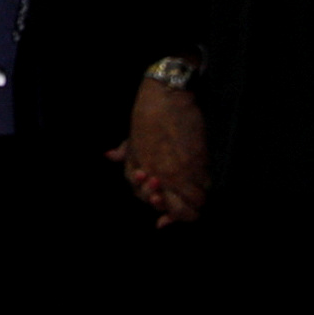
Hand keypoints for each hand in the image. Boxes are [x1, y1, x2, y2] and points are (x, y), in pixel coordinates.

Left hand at [112, 76, 209, 225]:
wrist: (165, 98)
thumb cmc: (146, 116)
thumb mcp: (130, 136)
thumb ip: (122, 152)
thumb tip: (108, 156)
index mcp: (138, 170)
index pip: (147, 200)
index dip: (160, 210)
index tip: (164, 216)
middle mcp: (158, 176)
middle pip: (175, 211)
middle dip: (178, 214)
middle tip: (179, 207)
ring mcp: (179, 171)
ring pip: (195, 203)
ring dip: (193, 204)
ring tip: (192, 196)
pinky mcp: (198, 162)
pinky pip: (205, 187)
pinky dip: (204, 190)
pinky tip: (200, 184)